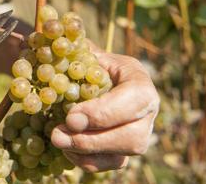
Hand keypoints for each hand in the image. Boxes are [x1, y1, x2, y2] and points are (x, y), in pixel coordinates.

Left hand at [50, 48, 159, 171]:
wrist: (92, 77)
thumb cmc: (89, 61)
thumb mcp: (86, 51)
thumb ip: (76, 49)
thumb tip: (57, 42)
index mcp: (140, 80)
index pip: (134, 99)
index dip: (104, 112)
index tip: (70, 117)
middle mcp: (147, 111)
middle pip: (132, 136)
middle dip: (93, 139)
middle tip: (58, 135)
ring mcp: (140, 133)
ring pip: (123, 154)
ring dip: (87, 152)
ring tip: (57, 141)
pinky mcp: (125, 151)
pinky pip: (111, 164)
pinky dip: (86, 161)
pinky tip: (65, 150)